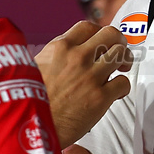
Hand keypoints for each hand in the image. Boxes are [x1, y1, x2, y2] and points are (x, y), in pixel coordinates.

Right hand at [37, 22, 131, 146]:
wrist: (29, 127)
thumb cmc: (31, 101)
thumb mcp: (34, 66)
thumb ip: (55, 56)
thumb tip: (69, 52)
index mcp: (60, 48)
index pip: (88, 27)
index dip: (99, 32)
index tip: (101, 41)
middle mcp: (77, 58)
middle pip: (111, 34)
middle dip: (119, 41)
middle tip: (118, 50)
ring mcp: (90, 76)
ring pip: (121, 54)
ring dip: (125, 61)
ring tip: (121, 69)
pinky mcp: (100, 98)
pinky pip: (123, 83)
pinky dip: (123, 87)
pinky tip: (115, 93)